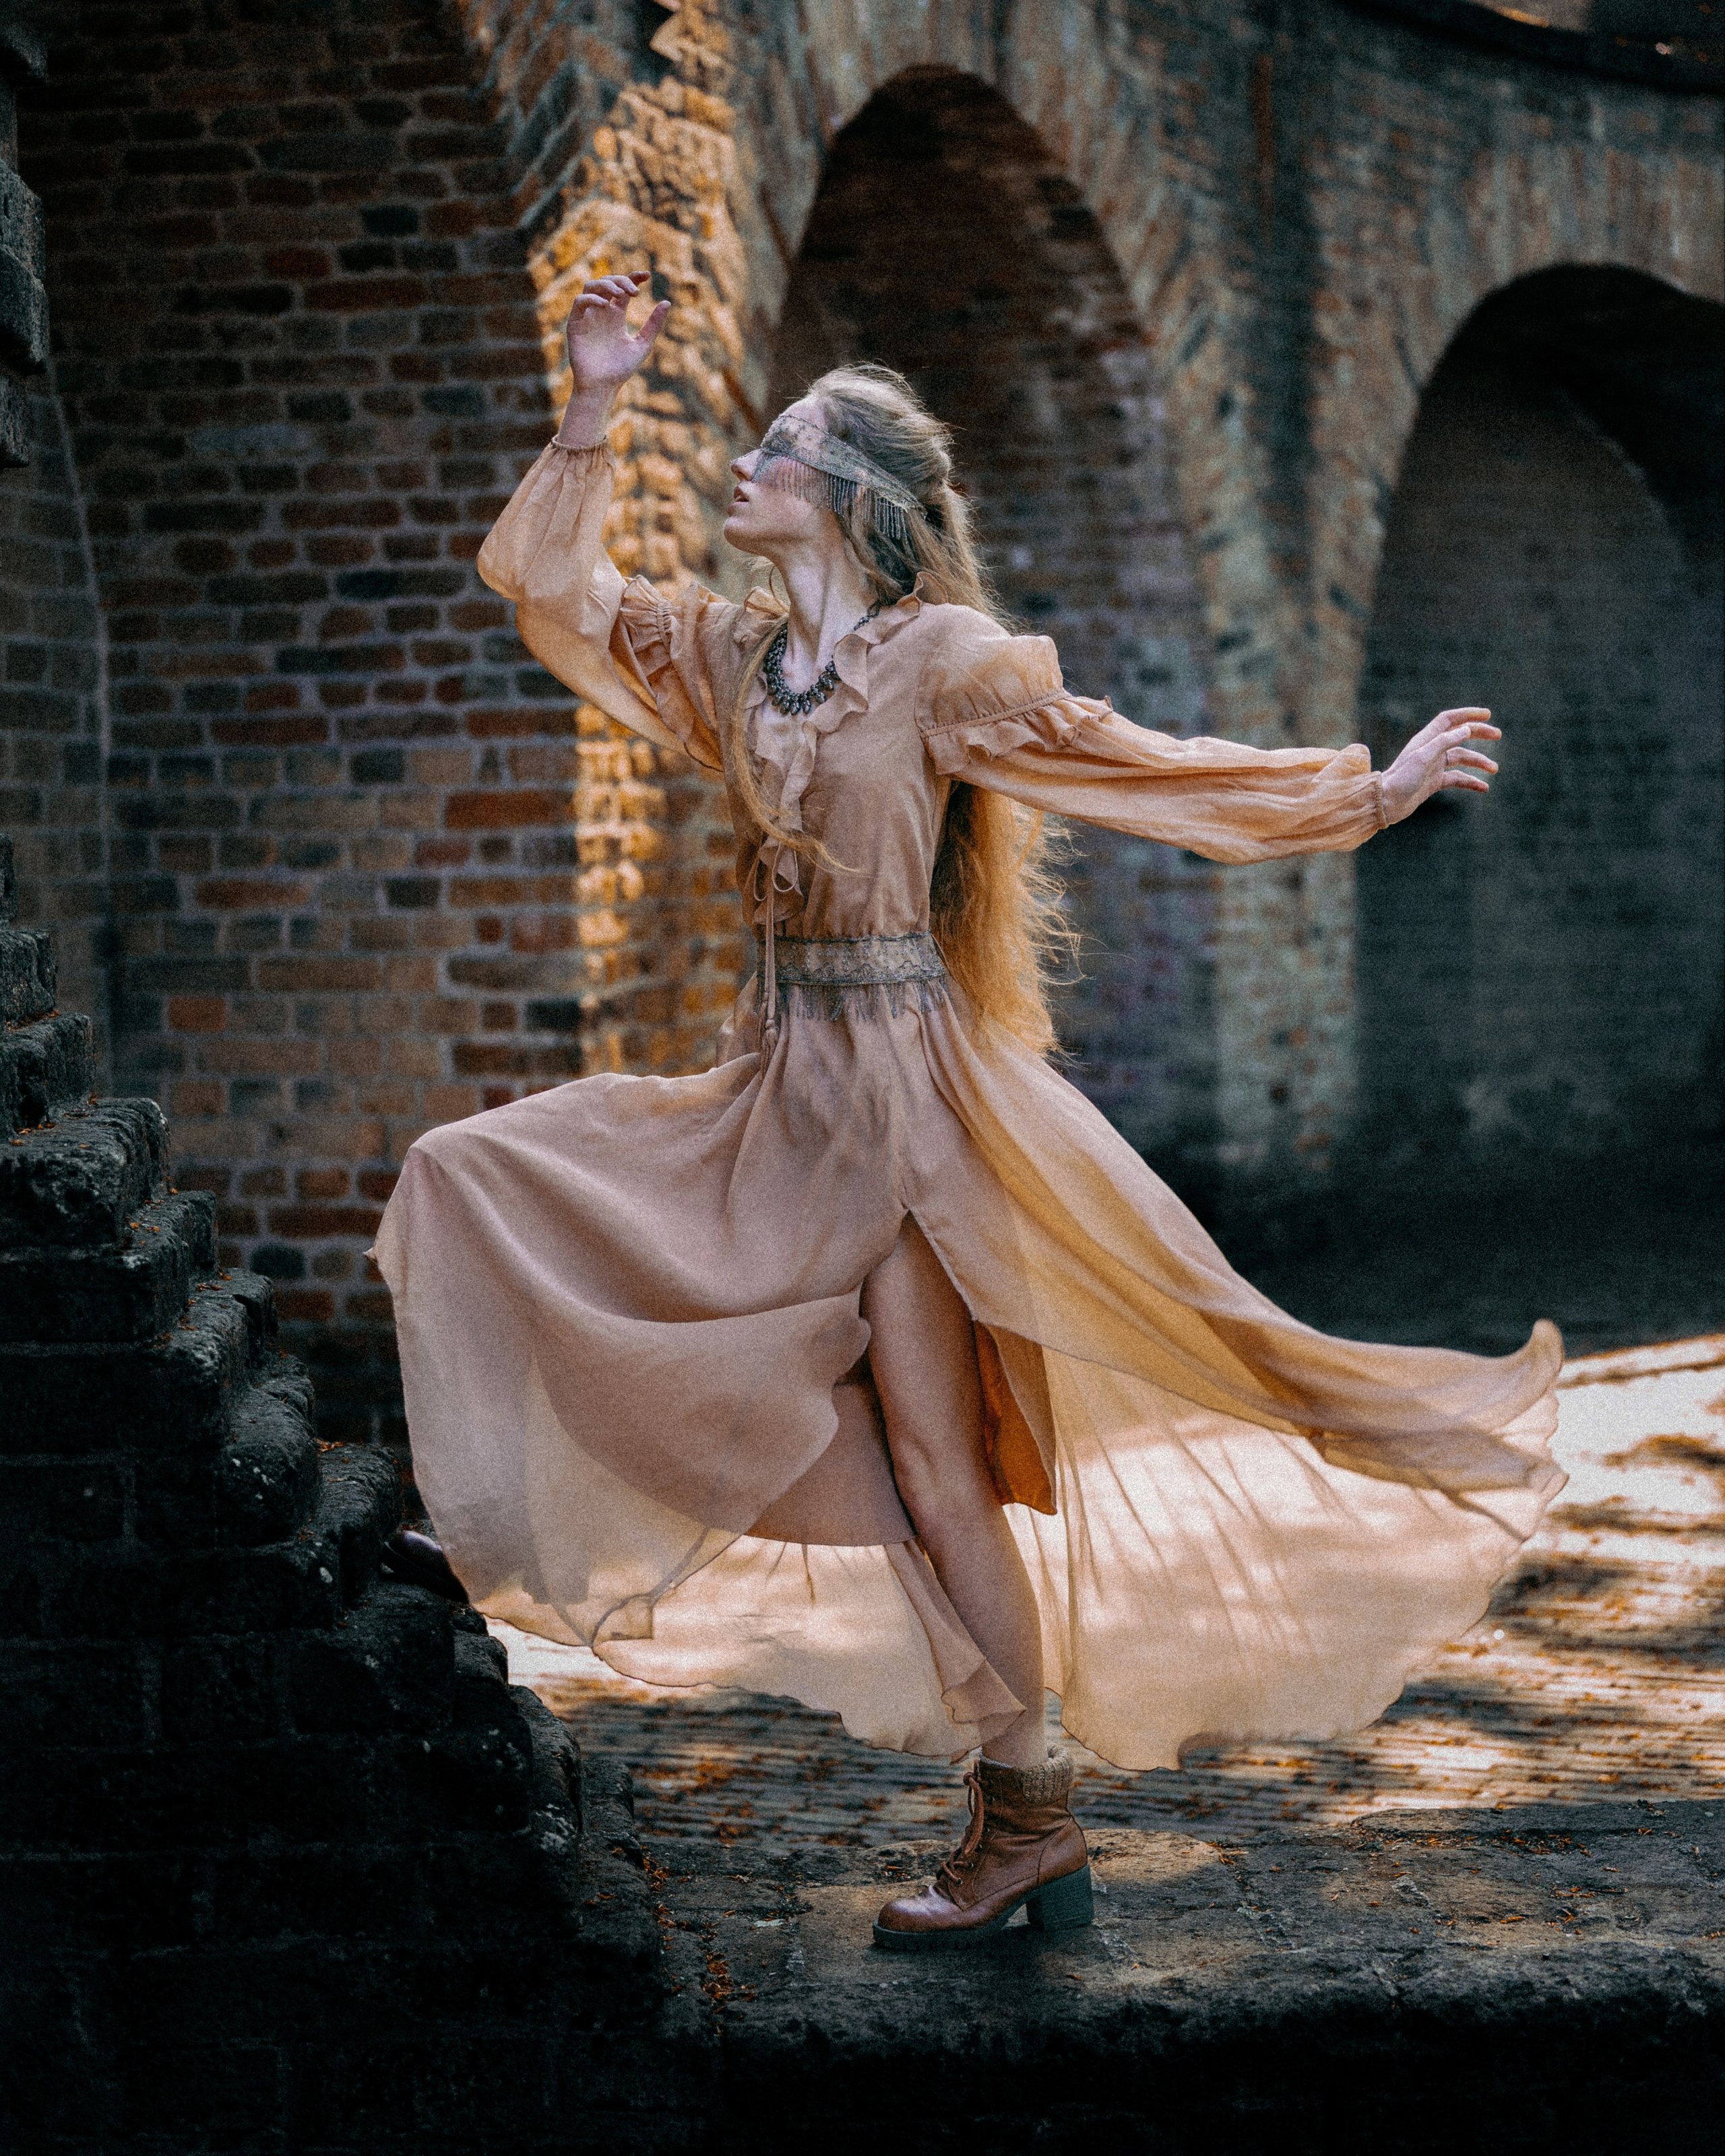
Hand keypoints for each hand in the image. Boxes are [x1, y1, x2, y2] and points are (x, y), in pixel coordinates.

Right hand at [565, 271, 668, 394]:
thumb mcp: (642, 344)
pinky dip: (592, 299)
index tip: (647, 275)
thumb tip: (667, 303)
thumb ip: (653, 325)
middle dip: (621, 281)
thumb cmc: (621, 369)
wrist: (602, 387)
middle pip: (608, 283)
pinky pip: (579, 303)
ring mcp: (587, 316)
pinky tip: (606, 305)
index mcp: (616, 315)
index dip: (633, 277)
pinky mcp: (575, 324)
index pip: (623, 288)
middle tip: (634, 293)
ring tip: (621, 295)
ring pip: (591, 286)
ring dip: (606, 285)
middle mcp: (601, 312)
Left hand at [1381, 707, 1501, 824]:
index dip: (1468, 714)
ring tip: (1494, 769)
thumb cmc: (1401, 779)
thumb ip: (1445, 742)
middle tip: (1498, 734)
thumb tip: (1466, 729)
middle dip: (1479, 734)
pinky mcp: (1434, 782)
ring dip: (1478, 762)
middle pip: (1459, 735)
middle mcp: (1431, 750)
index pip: (1449, 719)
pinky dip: (1470, 781)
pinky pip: (1457, 778)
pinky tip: (1483, 788)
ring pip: (1461, 758)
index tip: (1487, 715)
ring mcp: (1433, 766)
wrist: (1386, 803)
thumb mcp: (1424, 758)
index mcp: (1427, 739)